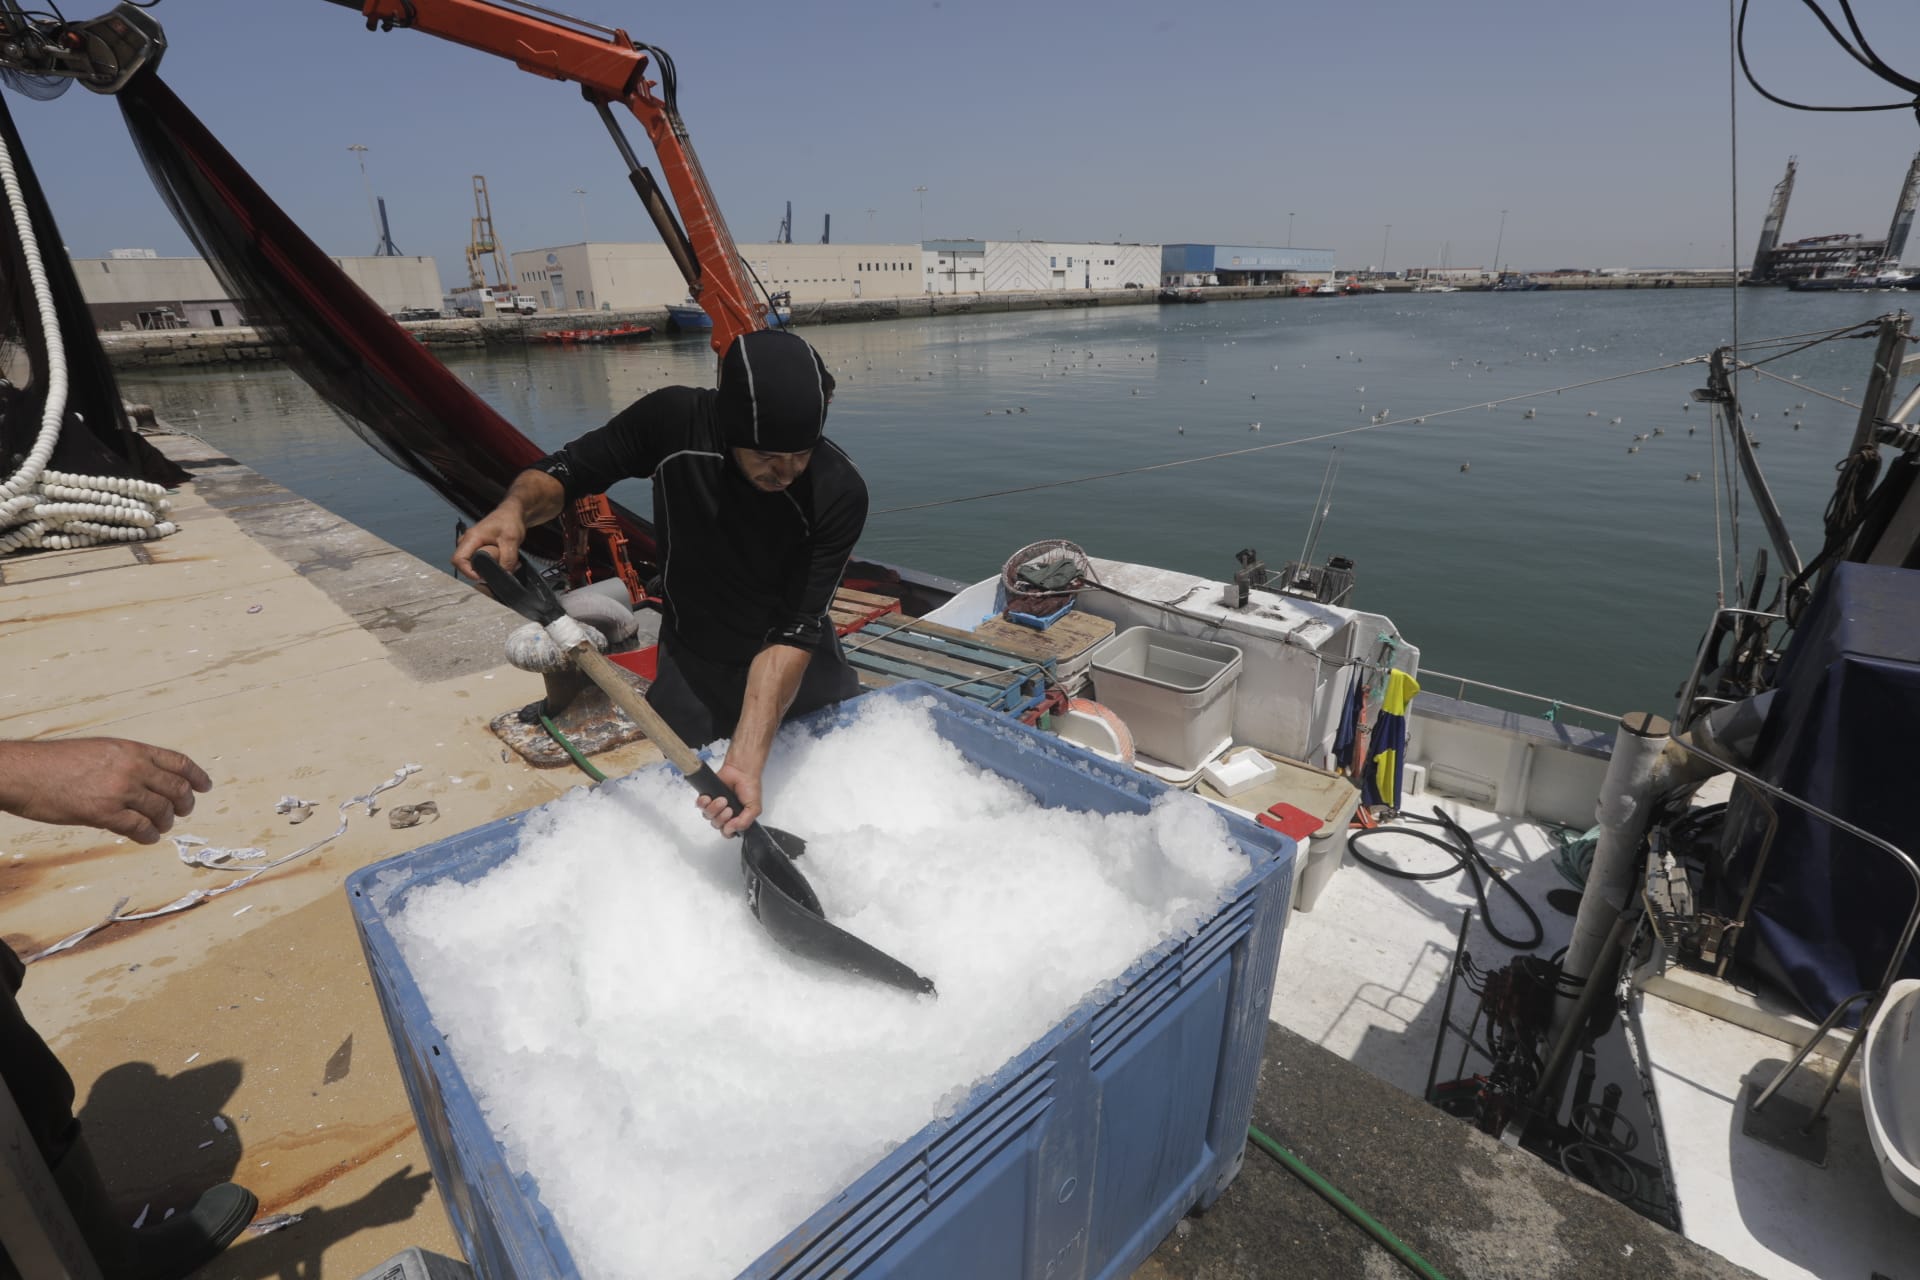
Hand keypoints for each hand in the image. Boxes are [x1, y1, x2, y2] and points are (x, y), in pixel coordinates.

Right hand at [0, 738, 212, 843]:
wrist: (24, 772)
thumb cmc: (55, 762)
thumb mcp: (100, 750)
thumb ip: (127, 763)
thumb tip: (148, 782)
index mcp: (131, 749)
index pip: (178, 762)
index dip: (196, 776)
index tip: (205, 787)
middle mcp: (131, 767)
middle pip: (176, 789)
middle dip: (185, 803)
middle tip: (182, 812)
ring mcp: (119, 790)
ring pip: (162, 810)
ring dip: (166, 821)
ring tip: (160, 826)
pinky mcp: (104, 813)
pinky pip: (140, 827)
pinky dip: (148, 835)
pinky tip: (147, 836)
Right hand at [452, 503, 528, 580]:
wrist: (512, 513)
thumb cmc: (509, 521)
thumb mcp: (511, 540)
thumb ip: (508, 559)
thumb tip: (505, 575)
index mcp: (471, 538)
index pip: (458, 560)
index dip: (467, 572)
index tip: (482, 577)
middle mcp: (467, 542)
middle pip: (466, 565)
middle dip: (483, 571)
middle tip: (501, 569)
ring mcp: (472, 546)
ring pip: (475, 565)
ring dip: (491, 568)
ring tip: (508, 563)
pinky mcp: (478, 549)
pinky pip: (482, 563)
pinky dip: (494, 564)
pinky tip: (506, 560)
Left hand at [696, 759, 760, 836]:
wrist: (741, 771)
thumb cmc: (749, 787)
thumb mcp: (754, 808)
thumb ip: (745, 822)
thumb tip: (732, 829)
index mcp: (736, 819)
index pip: (727, 833)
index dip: (727, 830)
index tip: (730, 823)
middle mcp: (724, 814)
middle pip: (716, 825)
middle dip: (721, 817)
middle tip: (728, 808)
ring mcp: (715, 806)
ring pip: (707, 816)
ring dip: (714, 808)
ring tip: (722, 799)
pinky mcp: (707, 797)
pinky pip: (700, 805)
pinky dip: (703, 802)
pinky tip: (710, 797)